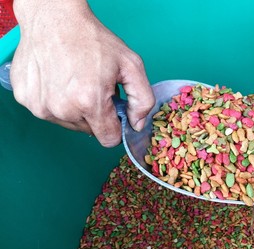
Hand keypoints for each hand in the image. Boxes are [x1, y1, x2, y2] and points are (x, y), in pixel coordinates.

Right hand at [10, 0, 154, 146]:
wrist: (55, 19)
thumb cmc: (93, 40)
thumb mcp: (132, 65)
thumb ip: (143, 100)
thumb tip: (136, 125)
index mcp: (89, 102)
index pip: (108, 139)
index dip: (116, 126)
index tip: (114, 110)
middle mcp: (62, 109)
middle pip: (89, 130)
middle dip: (96, 114)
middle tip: (96, 87)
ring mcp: (40, 106)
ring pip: (69, 123)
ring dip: (76, 109)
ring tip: (77, 82)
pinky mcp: (26, 99)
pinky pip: (49, 112)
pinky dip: (57, 101)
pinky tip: (60, 80)